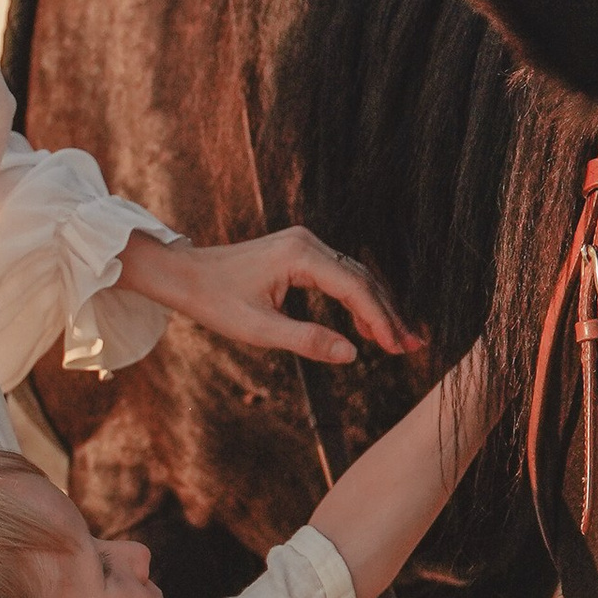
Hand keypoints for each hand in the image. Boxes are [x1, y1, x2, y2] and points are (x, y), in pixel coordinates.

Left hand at [114, 224, 425, 367]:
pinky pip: (339, 275)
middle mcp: (308, 242)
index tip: (398, 348)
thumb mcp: (260, 330)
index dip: (380, 319)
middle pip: (362, 279)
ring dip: (377, 308)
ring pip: (354, 277)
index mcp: (300, 255)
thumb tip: (352, 355)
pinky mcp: (300, 252)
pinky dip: (357, 300)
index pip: (354, 288)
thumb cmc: (216, 302)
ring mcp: (305, 244)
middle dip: (388, 315)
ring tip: (398, 340)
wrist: (186, 276)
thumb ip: (307, 341)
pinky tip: (368, 326)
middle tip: (412, 347)